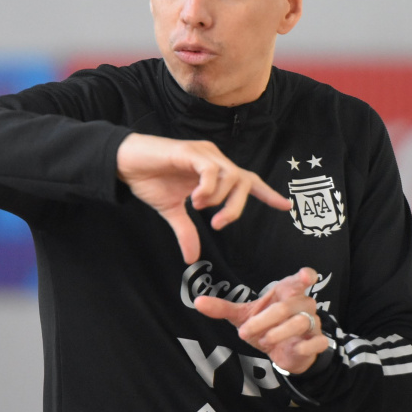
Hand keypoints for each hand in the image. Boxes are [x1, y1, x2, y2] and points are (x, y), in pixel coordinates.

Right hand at [116, 133, 290, 263]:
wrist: (125, 164)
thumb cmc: (150, 180)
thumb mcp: (171, 212)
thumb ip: (186, 231)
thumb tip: (191, 258)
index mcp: (214, 172)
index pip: (248, 181)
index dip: (267, 194)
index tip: (286, 206)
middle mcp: (214, 160)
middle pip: (244, 180)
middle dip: (237, 206)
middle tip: (218, 225)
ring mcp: (203, 154)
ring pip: (231, 175)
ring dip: (220, 199)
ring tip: (199, 209)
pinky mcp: (189, 152)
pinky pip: (211, 170)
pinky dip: (208, 187)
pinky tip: (194, 199)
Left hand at [194, 267, 329, 374]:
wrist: (286, 352)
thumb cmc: (266, 326)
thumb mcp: (243, 316)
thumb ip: (223, 308)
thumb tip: (197, 302)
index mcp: (286, 292)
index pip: (299, 280)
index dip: (305, 276)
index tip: (306, 276)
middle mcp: (302, 304)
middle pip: (286, 307)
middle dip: (263, 321)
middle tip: (245, 333)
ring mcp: (312, 322)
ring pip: (300, 323)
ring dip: (278, 334)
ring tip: (264, 341)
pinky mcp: (316, 341)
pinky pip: (317, 341)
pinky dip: (305, 346)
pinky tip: (295, 349)